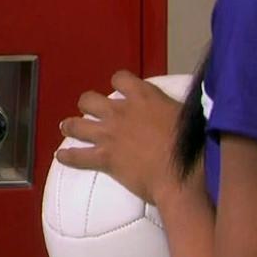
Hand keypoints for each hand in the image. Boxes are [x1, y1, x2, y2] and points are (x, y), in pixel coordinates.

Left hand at [55, 70, 184, 205]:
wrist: (184, 177)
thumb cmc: (196, 148)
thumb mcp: (191, 117)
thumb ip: (177, 108)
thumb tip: (185, 105)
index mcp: (144, 97)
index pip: (121, 78)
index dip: (118, 83)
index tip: (119, 89)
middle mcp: (121, 111)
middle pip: (90, 99)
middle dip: (88, 105)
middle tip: (91, 112)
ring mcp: (110, 134)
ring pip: (77, 124)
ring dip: (71, 126)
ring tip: (67, 127)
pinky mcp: (105, 157)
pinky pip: (77, 156)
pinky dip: (67, 157)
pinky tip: (60, 156)